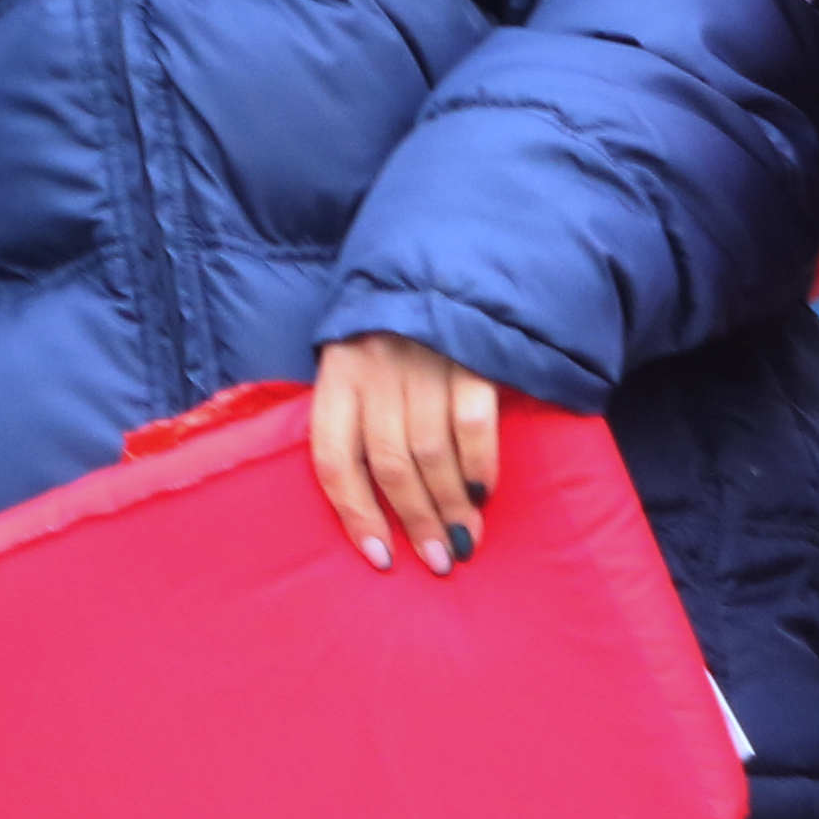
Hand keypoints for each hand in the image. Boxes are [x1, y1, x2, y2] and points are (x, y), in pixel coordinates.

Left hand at [309, 330, 499, 574]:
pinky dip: (480, 464)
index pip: (333, 457)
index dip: (354, 513)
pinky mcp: (469, 354)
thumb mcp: (357, 360)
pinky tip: (485, 492)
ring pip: (431, 451)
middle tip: (439, 559)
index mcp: (337, 373)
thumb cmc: (393, 327)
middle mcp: (374, 367)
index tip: (381, 557)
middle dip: (415, 520)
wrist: (441, 259)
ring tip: (465, 538)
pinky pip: (473, 423)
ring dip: (450, 505)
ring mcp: (423, 359)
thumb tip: (376, 503)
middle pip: (389, 463)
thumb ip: (359, 415)